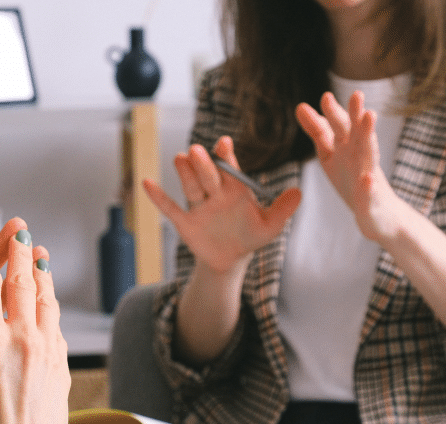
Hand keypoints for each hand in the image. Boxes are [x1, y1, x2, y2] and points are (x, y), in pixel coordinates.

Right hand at [0, 218, 69, 423]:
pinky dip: (51, 305)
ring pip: (46, 300)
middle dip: (19, 253)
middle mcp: (22, 340)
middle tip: (19, 231)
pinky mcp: (61, 367)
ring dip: (41, 274)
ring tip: (38, 256)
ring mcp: (47, 352)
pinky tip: (48, 301)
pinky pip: (57, 325)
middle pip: (22, 282)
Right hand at [143, 136, 300, 273]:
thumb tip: (299, 193)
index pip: (229, 168)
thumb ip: (282, 209)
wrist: (231, 259)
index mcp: (234, 189)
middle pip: (208, 175)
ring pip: (191, 187)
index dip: (226, 156)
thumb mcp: (270, 225)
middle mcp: (214, 192)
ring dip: (185, 173)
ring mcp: (198, 206)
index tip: (224, 143)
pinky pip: (170, 208)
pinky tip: (147, 183)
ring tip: (180, 158)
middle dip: (204, 164)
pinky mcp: (185, 222)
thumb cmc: (251, 236)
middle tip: (198, 151)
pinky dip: (158, 197)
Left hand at [295, 91, 402, 242]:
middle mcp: (360, 156)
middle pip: (357, 133)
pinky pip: (369, 193)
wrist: (379, 214)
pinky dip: (368, 186)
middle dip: (356, 115)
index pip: (338, 127)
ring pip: (369, 154)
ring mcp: (368, 176)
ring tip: (370, 118)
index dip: (332, 114)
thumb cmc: (353, 180)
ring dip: (369, 137)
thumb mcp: (331, 154)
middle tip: (356, 95)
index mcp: (347, 146)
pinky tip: (367, 180)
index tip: (325, 97)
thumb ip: (318, 131)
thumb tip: (300, 106)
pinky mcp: (371, 199)